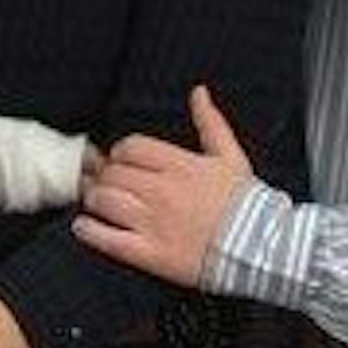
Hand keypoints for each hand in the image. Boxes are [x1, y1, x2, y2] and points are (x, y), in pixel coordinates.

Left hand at [73, 84, 254, 286]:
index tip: (121, 163)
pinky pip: (106, 238)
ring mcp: (154, 223)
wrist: (263, 251)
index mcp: (180, 165)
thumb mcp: (232, 157)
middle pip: (113, 174)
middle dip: (104, 177)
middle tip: (105, 184)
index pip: (130, 148)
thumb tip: (198, 92)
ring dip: (94, 200)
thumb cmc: (247, 205)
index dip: (120, 154)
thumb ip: (211, 123)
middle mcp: (163, 191)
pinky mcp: (150, 254)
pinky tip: (84, 227)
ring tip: (96, 203)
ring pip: (104, 201)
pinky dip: (88, 231)